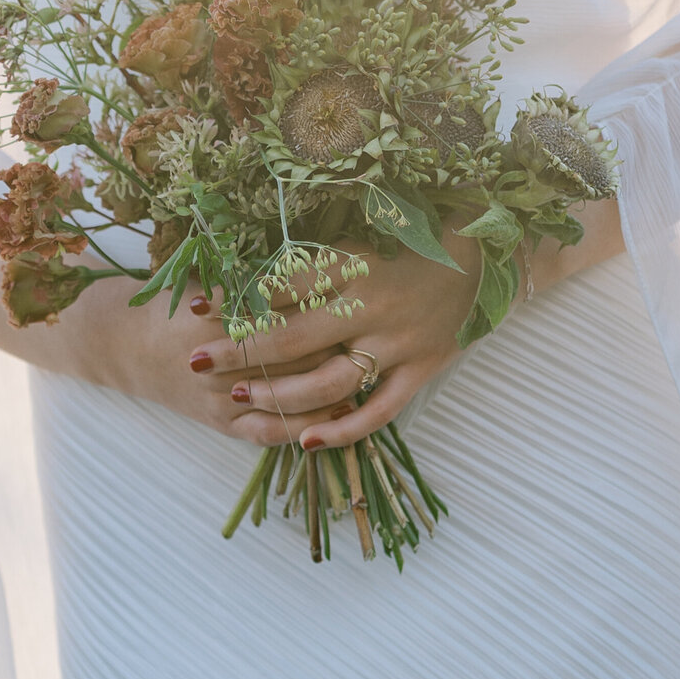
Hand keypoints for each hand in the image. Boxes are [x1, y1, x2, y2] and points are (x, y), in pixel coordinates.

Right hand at [95, 274, 352, 444]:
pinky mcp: (222, 424)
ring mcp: (220, 397)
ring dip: (328, 391)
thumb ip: (258, 277)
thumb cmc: (177, 302)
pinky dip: (305, 427)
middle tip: (376, 335)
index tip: (359, 298)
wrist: (127, 346)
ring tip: (372, 378)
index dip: (323, 308)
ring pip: (286, 398)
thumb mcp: (211, 279)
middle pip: (291, 356)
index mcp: (218, 314)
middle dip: (334, 346)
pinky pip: (270, 432)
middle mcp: (220, 359)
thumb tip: (321, 261)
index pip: (284, 314)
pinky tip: (338, 417)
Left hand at [185, 223, 481, 452]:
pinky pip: (380, 410)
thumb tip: (252, 276)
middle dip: (239, 350)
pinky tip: (305, 441)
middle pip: (294, 335)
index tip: (196, 305)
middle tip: (196, 360)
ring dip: (281, 393)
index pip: (282, 284)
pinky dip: (343, 430)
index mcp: (355, 262)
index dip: (236, 297)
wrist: (484, 253)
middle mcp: (374, 304)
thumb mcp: (360, 237)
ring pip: (330, 380)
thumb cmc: (412, 239)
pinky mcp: (423, 369)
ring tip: (241, 396)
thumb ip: (313, 260)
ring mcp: (400, 342)